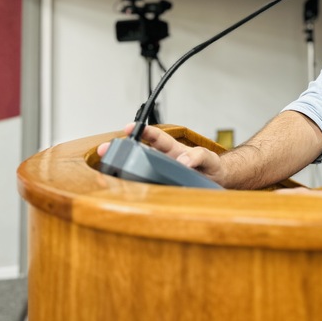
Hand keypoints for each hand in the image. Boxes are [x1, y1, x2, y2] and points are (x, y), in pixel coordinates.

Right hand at [98, 123, 225, 184]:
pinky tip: (123, 193)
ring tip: (106, 171)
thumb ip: (197, 156)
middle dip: (120, 150)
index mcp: (172, 150)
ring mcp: (160, 175)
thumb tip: (182, 161)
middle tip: (105, 150)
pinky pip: (146, 189)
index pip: (156, 138)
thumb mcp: (208, 158)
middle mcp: (162, 161)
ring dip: (122, 170)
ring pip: (138, 171)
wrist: (216, 183)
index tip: (129, 127)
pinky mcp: (160, 190)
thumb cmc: (210, 166)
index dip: (143, 131)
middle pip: (138, 153)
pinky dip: (134, 191)